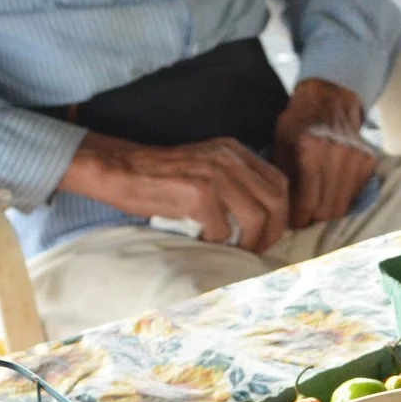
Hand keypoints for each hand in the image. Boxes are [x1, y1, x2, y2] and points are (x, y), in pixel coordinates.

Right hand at [58, 132, 288, 251]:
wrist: (120, 170)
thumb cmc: (160, 178)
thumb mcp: (205, 168)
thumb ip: (233, 182)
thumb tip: (264, 219)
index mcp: (234, 151)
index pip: (279, 183)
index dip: (280, 214)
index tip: (266, 235)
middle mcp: (229, 158)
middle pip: (276, 200)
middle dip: (273, 232)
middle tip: (256, 250)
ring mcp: (215, 174)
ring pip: (257, 218)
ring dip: (249, 242)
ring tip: (233, 250)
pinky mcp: (198, 193)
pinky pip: (223, 230)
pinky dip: (215, 242)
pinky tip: (201, 240)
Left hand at [274, 78, 377, 227]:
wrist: (329, 99)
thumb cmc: (298, 122)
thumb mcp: (280, 142)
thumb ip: (282, 175)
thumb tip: (281, 211)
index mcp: (312, 146)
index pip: (307, 199)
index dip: (298, 218)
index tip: (291, 224)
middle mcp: (338, 152)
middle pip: (327, 208)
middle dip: (312, 219)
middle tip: (302, 220)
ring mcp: (357, 156)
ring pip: (342, 205)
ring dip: (327, 212)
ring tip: (313, 210)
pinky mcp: (369, 160)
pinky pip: (354, 195)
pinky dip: (341, 199)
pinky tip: (329, 193)